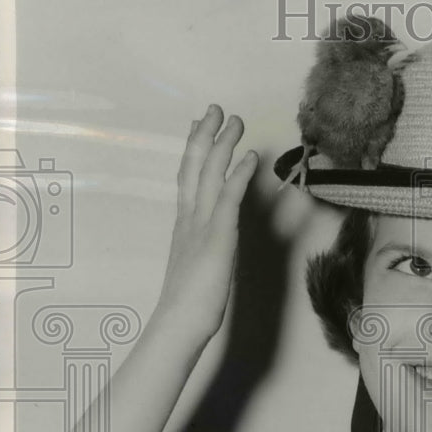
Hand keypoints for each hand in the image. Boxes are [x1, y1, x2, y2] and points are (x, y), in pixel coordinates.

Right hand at [155, 105, 258, 341]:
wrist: (180, 323)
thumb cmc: (188, 301)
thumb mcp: (196, 263)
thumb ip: (200, 244)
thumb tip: (205, 237)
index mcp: (184, 223)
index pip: (187, 177)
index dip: (194, 149)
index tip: (199, 125)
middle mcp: (190, 218)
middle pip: (195, 166)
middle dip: (207, 135)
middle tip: (216, 108)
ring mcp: (202, 225)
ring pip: (210, 174)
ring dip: (224, 144)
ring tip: (234, 119)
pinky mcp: (218, 236)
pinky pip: (229, 198)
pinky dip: (239, 174)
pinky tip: (250, 156)